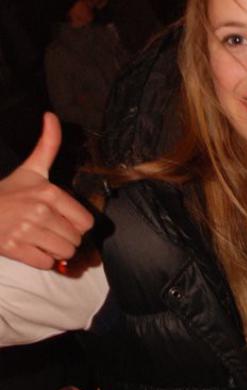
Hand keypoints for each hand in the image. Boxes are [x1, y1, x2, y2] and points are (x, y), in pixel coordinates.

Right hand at [0, 113, 93, 268]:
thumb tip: (52, 116)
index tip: (61, 219)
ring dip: (55, 251)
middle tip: (47, 230)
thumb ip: (47, 146)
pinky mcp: (15, 249)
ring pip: (64, 253)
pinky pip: (46, 264)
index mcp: (49, 193)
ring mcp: (26, 231)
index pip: (86, 223)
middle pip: (76, 240)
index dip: (76, 225)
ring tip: (40, 239)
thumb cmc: (9, 192)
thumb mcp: (31, 169)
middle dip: (65, 239)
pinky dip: (41, 260)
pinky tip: (30, 248)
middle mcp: (39, 211)